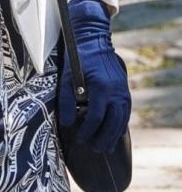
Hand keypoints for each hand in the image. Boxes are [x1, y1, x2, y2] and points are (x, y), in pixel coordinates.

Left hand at [58, 0, 130, 153]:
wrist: (93, 41)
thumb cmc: (76, 60)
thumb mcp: (66, 78)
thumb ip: (67, 101)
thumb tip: (67, 123)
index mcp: (101, 88)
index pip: (96, 117)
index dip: (88, 131)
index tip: (81, 140)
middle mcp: (116, 91)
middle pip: (112, 122)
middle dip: (104, 138)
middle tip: (95, 150)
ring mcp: (123, 91)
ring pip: (122, 119)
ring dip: (114, 135)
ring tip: (105, 148)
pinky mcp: (124, 90)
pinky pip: (125, 112)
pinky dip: (120, 125)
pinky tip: (114, 133)